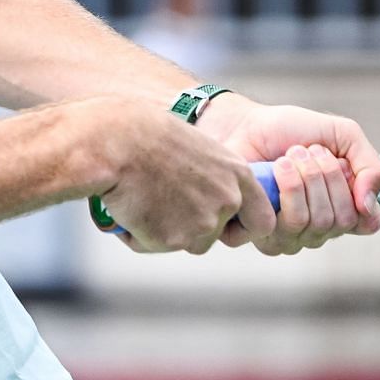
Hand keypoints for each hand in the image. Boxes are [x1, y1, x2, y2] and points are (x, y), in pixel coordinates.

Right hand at [81, 96, 275, 254]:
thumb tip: (201, 196)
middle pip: (214, 233)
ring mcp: (201, 224)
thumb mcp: (194, 148)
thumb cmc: (147, 135)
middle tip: (162, 205)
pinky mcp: (172, 240)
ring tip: (139, 200)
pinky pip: (154, 245)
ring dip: (164, 231)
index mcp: (237, 175)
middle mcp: (226, 201)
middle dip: (190, 228)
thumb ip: (210, 177)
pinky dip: (138, 234)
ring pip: (185, 242)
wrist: (116, 142)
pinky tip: (126, 207)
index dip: (244, 227)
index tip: (228, 227)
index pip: (263, 220)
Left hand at [197, 98, 379, 254]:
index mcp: (340, 208)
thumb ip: (371, 166)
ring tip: (289, 157)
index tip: (344, 165)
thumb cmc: (289, 131)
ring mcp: (289, 236)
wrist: (243, 124)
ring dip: (306, 178)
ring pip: (316, 222)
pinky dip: (287, 185)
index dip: (360, 195)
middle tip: (307, 152)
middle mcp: (317, 229)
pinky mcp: (261, 235)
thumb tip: (368, 204)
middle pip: (342, 220)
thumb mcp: (343, 135)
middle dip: (326, 175)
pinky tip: (274, 170)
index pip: (367, 223)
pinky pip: (287, 224)